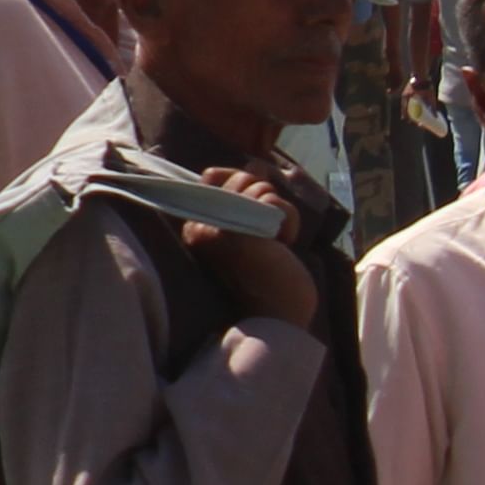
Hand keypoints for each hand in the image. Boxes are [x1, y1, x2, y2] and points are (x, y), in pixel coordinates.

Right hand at [181, 168, 317, 329]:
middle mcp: (199, 224)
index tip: (252, 217)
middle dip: (264, 199)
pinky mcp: (238, 233)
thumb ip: (241, 199)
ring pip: (258, 186)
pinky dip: (289, 220)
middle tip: (266, 235)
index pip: (212, 175)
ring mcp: (216, 227)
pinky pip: (274, 202)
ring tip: (274, 243)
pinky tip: (283, 244)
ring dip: (278, 213)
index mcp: (195, 225)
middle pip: (239, 176)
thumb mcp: (246, 231)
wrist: (279, 319)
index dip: (240, 184)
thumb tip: (247, 164)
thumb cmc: (266, 279)